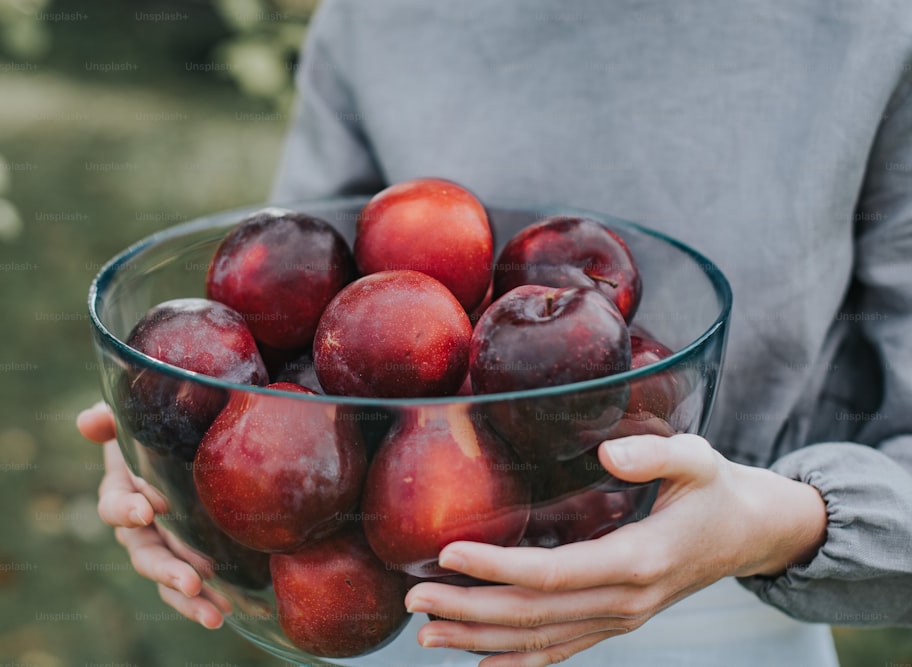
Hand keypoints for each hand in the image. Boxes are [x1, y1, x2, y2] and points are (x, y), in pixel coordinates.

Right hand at [76, 402, 231, 628]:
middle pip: (145, 553)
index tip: (148, 510)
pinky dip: (206, 600)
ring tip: (214, 614)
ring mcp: (166, 544)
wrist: (192, 437)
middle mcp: (140, 525)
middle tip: (189, 581)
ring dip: (188, 599)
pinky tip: (226, 611)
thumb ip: (111, 418)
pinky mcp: (192, 556)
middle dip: (165, 570)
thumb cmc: (158, 426)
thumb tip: (88, 422)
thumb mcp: (136, 417)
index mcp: (122, 489)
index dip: (126, 509)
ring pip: (169, 577)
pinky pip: (194, 584)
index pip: (115, 505)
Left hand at [404, 433, 827, 665]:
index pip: (554, 572)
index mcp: (639, 559)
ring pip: (539, 640)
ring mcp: (620, 620)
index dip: (498, 567)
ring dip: (479, 638)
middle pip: (534, 614)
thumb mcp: (697, 459)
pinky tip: (478, 663)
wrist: (749, 534)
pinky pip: (560, 650)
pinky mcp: (615, 623)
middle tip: (414, 596)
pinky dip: (517, 661)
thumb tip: (604, 453)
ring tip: (426, 631)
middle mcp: (625, 602)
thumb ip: (654, 454)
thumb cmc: (715, 489)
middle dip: (469, 609)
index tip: (447, 553)